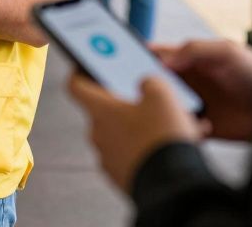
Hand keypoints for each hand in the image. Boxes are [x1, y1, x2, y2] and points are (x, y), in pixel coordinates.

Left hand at [68, 74, 202, 193]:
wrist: (173, 188)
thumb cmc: (161, 138)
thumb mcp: (162, 95)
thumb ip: (150, 82)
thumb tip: (146, 84)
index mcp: (100, 111)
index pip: (76, 86)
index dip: (80, 71)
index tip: (86, 64)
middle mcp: (98, 135)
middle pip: (106, 110)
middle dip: (126, 101)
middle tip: (148, 94)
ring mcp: (109, 158)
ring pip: (124, 133)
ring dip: (143, 125)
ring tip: (175, 122)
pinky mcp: (124, 177)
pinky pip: (134, 154)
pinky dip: (150, 147)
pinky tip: (175, 144)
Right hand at [151, 39, 251, 140]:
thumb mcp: (226, 51)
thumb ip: (195, 49)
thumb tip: (164, 60)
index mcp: (192, 61)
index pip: (159, 57)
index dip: (142, 58)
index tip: (127, 62)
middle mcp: (190, 83)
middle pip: (157, 84)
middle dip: (147, 87)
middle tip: (141, 92)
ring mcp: (195, 106)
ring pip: (166, 108)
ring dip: (164, 111)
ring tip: (171, 112)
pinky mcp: (203, 128)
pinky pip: (183, 130)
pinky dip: (182, 129)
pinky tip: (196, 126)